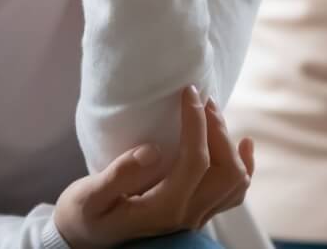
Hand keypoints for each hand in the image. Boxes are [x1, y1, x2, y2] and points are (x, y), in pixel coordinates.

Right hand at [54, 86, 255, 248]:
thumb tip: (152, 150)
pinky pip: (233, 193)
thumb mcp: (88, 197)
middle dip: (218, 130)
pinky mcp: (195, 212)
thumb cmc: (82, 216)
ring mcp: (194, 217)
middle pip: (225, 171)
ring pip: (235, 182)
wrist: (84, 241)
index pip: (195, 161)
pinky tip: (243, 144)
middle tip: (201, 99)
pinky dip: (243, 166)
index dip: (197, 123)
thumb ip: (117, 176)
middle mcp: (186, 215)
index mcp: (163, 209)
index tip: (189, 92)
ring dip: (229, 145)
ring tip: (212, 114)